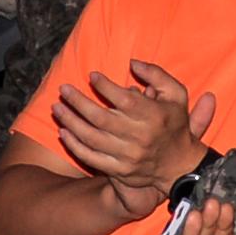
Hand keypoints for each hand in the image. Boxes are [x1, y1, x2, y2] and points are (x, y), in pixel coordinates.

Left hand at [49, 60, 215, 206]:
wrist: (179, 165)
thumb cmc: (174, 124)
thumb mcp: (176, 94)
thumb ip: (156, 74)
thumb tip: (133, 63)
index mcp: (153, 116)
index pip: (123, 100)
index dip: (104, 87)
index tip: (91, 76)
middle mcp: (139, 136)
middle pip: (101, 118)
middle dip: (78, 102)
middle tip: (63, 90)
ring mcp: (127, 156)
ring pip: (91, 138)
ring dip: (71, 122)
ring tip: (57, 108)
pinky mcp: (119, 171)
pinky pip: (91, 158)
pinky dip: (74, 146)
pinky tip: (63, 132)